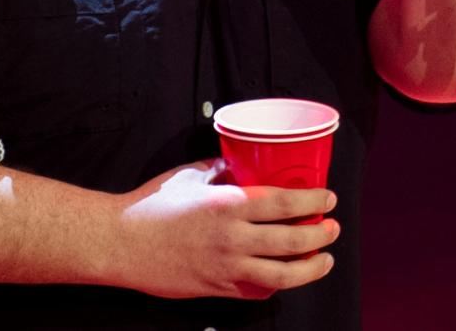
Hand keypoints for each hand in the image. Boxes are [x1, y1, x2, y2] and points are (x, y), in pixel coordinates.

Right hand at [110, 159, 339, 299]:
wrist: (123, 242)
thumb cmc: (154, 204)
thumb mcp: (190, 175)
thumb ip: (221, 170)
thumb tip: (243, 164)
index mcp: (228, 205)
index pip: (283, 203)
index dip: (312, 201)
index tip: (328, 198)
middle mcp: (233, 238)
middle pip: (291, 240)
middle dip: (320, 234)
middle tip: (332, 227)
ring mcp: (226, 267)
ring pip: (281, 275)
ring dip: (310, 267)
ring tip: (324, 259)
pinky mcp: (217, 288)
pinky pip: (256, 291)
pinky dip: (277, 285)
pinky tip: (285, 276)